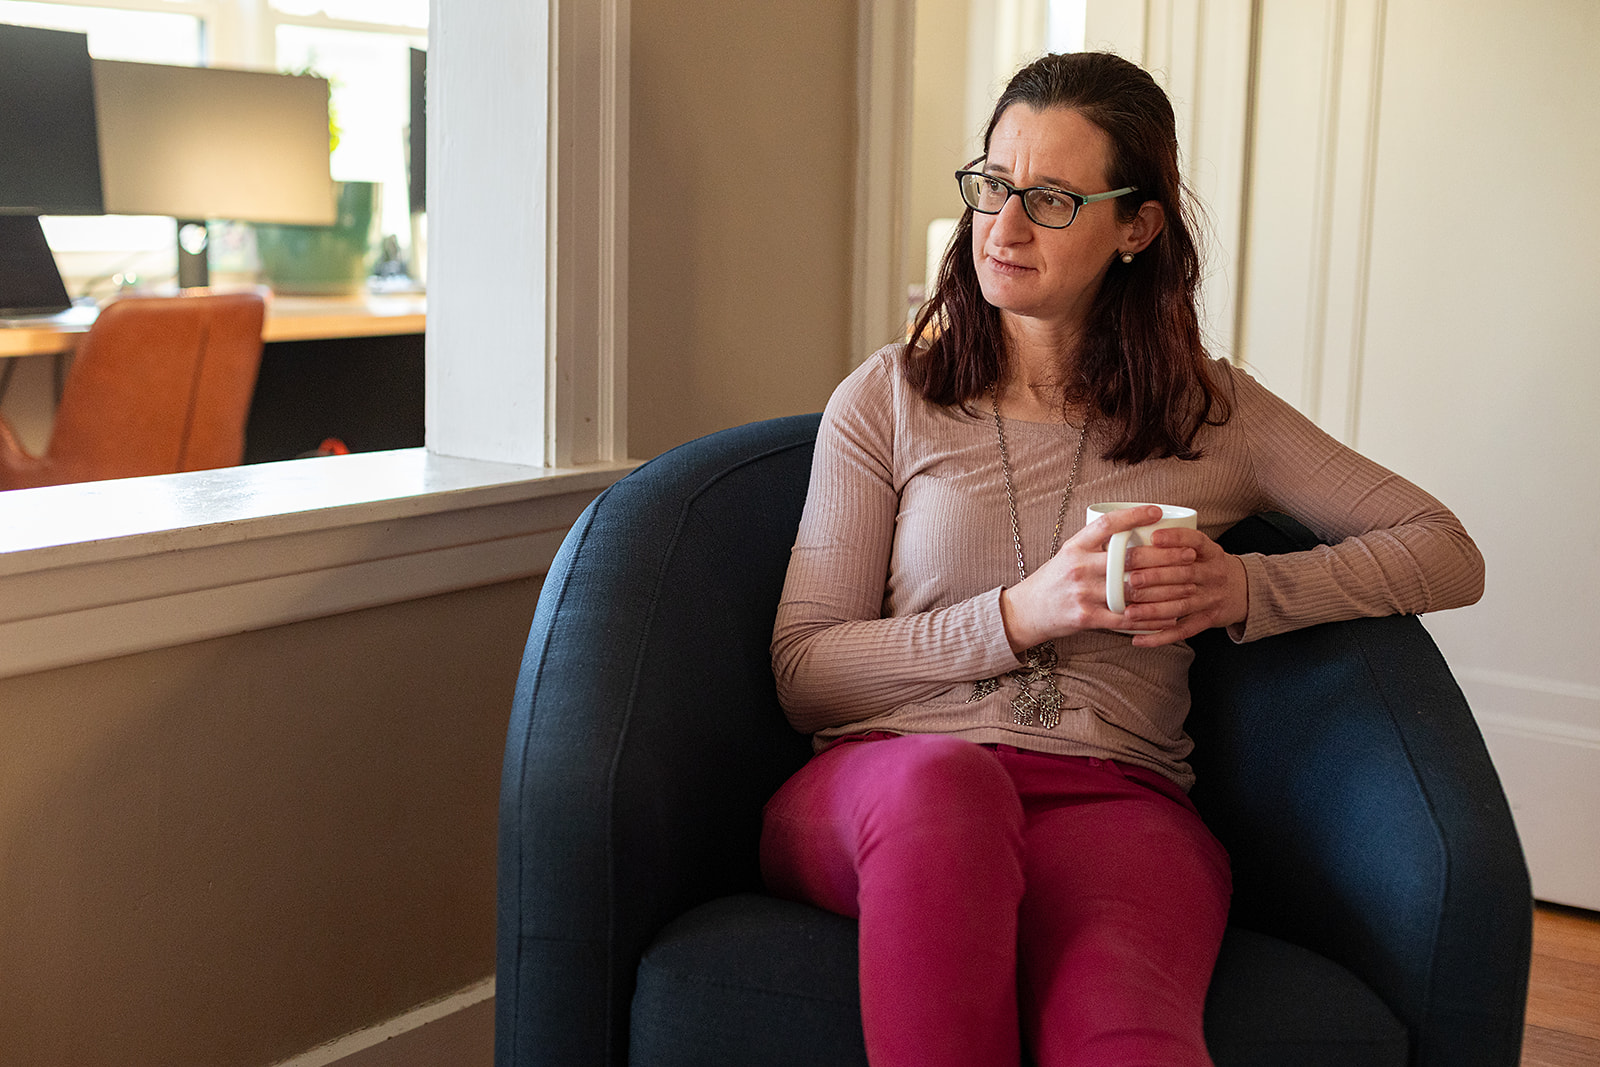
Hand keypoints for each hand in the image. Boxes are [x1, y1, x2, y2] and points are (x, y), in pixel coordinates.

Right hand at [998, 505, 1199, 651]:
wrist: (1026, 611)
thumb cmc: (1053, 581)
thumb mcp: (1069, 554)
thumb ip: (1095, 545)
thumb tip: (1134, 532)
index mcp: (1075, 546)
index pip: (1106, 524)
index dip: (1133, 516)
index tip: (1158, 512)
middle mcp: (1079, 567)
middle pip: (1128, 557)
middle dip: (1164, 556)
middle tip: (1188, 553)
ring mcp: (1083, 593)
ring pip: (1132, 588)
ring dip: (1165, 587)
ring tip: (1188, 583)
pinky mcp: (1086, 617)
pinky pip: (1126, 617)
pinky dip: (1151, 618)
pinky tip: (1169, 615)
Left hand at [1119, 526, 1248, 647]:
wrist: (1244, 591)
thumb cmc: (1209, 566)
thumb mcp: (1203, 550)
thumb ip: (1178, 543)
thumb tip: (1132, 530)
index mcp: (1211, 553)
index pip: (1196, 541)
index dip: (1176, 538)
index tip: (1154, 537)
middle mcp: (1213, 574)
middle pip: (1184, 575)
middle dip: (1156, 577)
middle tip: (1131, 579)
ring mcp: (1210, 599)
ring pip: (1180, 605)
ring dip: (1153, 610)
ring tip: (1129, 612)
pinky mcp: (1206, 620)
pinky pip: (1182, 630)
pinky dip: (1160, 636)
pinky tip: (1139, 638)